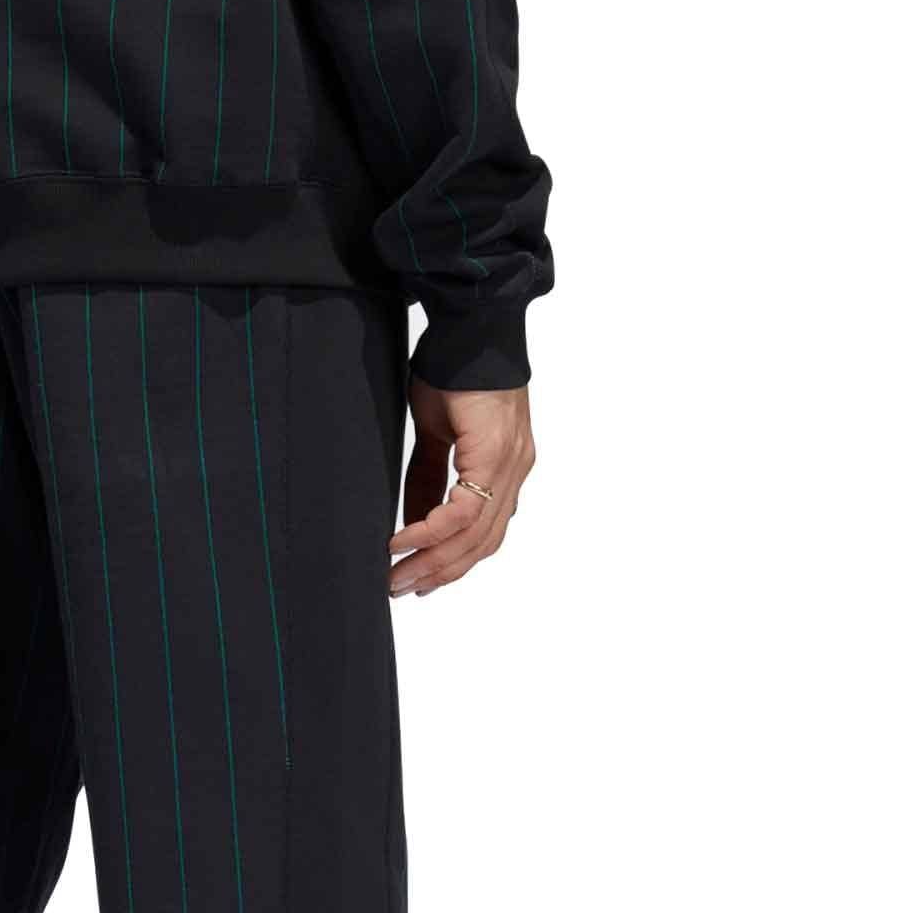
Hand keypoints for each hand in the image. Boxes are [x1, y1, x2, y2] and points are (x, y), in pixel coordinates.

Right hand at [388, 383, 535, 599]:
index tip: (419, 581)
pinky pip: (464, 511)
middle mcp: (515, 469)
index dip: (452, 563)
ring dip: (433, 560)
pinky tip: (402, 540)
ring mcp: (511, 464)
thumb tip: (415, 519)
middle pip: (481, 544)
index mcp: (506, 466)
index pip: (484, 532)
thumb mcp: (436, 433)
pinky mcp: (495, 454)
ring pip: (475, 535)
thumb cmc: (453, 368)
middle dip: (438, 572)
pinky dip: (430, 531)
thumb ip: (428, 478)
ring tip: (397, 575)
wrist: (470, 323)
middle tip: (401, 588)